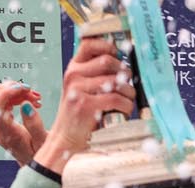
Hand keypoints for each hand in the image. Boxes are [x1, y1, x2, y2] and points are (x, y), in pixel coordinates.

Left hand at [0, 82, 46, 166]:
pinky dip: (14, 96)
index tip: (24, 88)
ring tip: (35, 97)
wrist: (37, 170)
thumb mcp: (45, 144)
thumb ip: (35, 126)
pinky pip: (0, 102)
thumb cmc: (44, 159)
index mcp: (7, 136)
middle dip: (10, 88)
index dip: (6, 93)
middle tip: (31, 92)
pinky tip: (29, 100)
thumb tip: (25, 105)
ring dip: (13, 91)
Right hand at [33, 36, 133, 176]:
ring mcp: (78, 89)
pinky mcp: (86, 105)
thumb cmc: (79, 114)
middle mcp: (73, 75)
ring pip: (115, 81)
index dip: (108, 46)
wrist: (65, 137)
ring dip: (129, 93)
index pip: (89, 44)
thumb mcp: (82, 88)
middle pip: (108, 61)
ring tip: (128, 101)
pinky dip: (127, 106)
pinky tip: (125, 111)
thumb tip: (123, 65)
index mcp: (73, 68)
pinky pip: (117, 99)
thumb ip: (96, 74)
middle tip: (128, 86)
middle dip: (124, 73)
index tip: (119, 56)